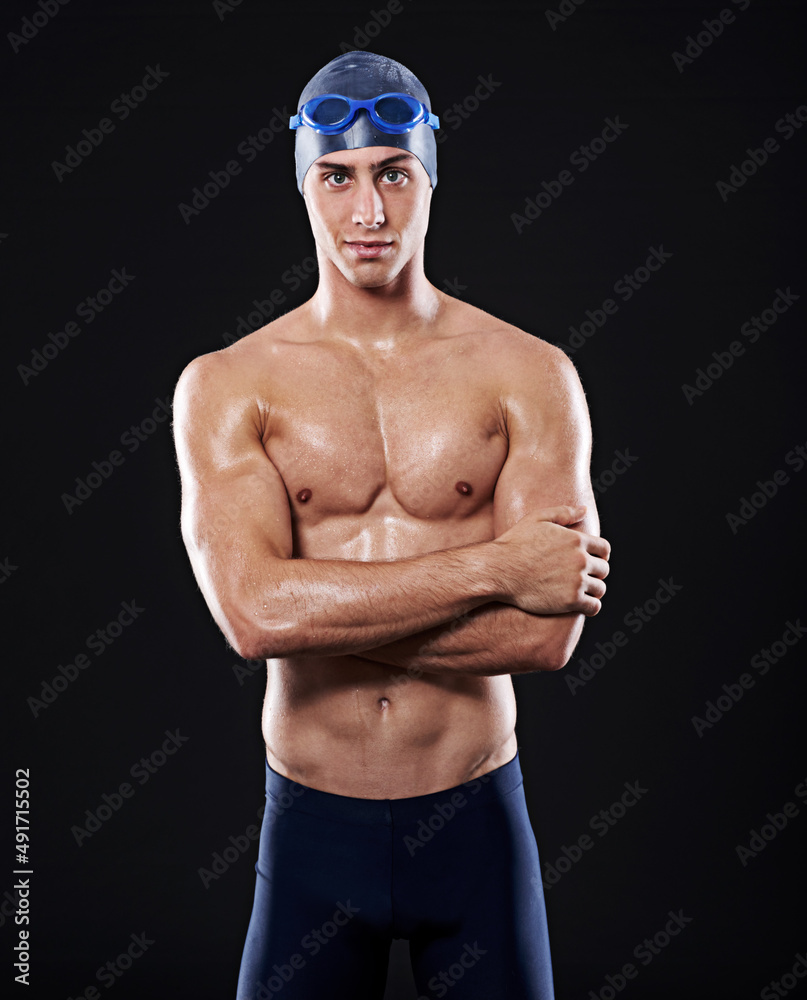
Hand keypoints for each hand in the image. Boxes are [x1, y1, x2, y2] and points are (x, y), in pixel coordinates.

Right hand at [493, 505, 610, 615]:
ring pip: (600, 589)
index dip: (600, 555)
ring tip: (581, 592)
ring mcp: (576, 581)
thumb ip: (564, 512)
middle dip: (595, 573)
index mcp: (577, 540)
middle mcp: (581, 559)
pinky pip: (594, 606)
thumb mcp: (537, 519)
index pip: (604, 549)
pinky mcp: (570, 601)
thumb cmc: (515, 543)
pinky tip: (581, 605)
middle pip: (603, 570)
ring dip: (593, 591)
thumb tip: (584, 509)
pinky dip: (590, 607)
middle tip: (582, 578)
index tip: (591, 561)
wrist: (499, 570)